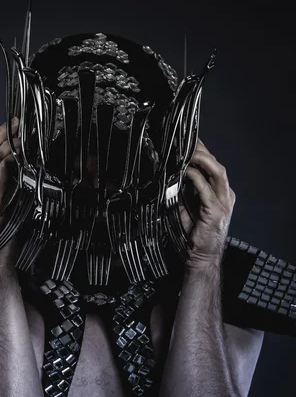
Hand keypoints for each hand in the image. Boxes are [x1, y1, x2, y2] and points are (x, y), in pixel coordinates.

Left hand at [178, 139, 235, 269]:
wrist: (200, 256)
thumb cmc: (194, 233)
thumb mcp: (187, 206)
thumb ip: (184, 190)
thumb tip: (171, 174)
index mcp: (220, 192)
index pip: (212, 165)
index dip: (201, 151)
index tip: (186, 140)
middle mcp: (225, 195)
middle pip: (216, 164)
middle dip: (201, 150)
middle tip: (185, 141)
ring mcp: (223, 203)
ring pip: (217, 172)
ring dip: (202, 159)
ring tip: (188, 151)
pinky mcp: (216, 212)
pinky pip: (206, 190)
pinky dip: (196, 178)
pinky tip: (186, 171)